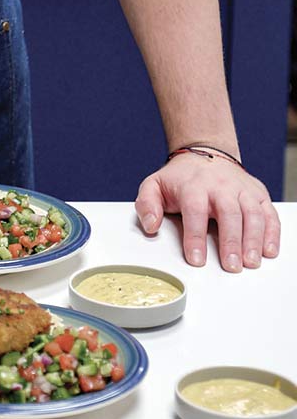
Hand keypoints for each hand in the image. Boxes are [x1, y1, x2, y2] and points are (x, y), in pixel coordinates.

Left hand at [135, 153, 279, 270]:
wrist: (205, 152)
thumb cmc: (181, 178)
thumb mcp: (155, 185)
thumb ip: (147, 204)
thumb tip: (150, 225)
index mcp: (193, 186)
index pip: (194, 210)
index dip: (195, 236)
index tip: (196, 259)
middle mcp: (220, 186)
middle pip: (228, 212)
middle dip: (231, 241)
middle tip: (231, 266)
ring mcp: (241, 189)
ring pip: (251, 213)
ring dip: (253, 239)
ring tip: (251, 263)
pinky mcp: (257, 194)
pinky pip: (269, 212)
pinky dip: (272, 232)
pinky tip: (269, 251)